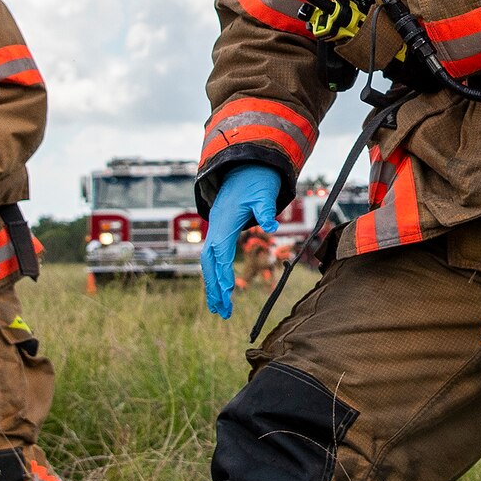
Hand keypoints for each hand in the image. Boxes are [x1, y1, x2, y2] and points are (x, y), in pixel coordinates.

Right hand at [201, 165, 280, 318]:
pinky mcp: (220, 232)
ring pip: (208, 263)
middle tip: (222, 312)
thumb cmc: (255, 181)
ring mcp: (215, 230)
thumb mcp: (263, 193)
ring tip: (219, 310)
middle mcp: (215, 227)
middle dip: (214, 288)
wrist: (244, 167)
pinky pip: (213, 258)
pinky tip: (220, 291)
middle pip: (209, 262)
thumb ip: (265, 210)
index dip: (223, 272)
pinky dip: (215, 276)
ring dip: (212, 286)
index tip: (228, 293)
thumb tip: (272, 226)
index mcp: (224, 221)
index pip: (221, 251)